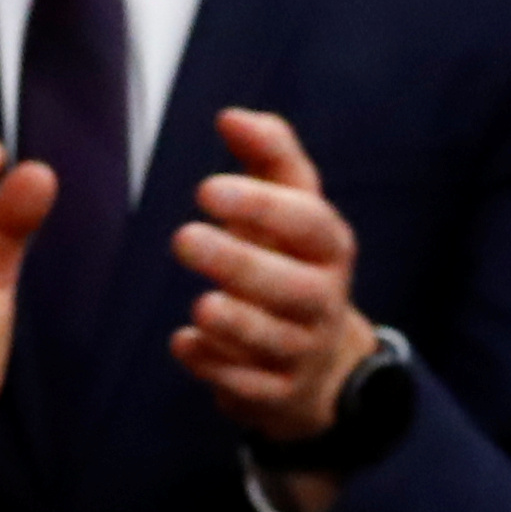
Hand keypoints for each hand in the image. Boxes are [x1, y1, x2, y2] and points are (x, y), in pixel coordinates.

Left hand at [167, 108, 370, 448]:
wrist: (320, 365)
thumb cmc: (292, 263)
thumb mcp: (292, 208)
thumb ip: (268, 157)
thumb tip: (229, 116)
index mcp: (328, 247)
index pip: (309, 224)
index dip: (262, 206)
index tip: (205, 188)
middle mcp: (323, 300)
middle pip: (294, 287)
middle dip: (240, 262)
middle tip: (181, 237)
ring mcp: (303, 351)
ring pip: (276, 340)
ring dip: (237, 323)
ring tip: (201, 305)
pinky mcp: (278, 395)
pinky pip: (251, 386)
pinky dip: (217, 368)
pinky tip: (186, 345)